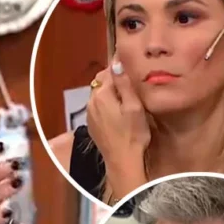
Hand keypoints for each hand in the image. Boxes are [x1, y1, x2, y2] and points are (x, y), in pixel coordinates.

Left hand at [86, 59, 150, 196]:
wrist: (122, 161)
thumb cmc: (132, 134)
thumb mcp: (134, 106)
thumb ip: (124, 83)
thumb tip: (116, 62)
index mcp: (101, 95)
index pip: (109, 71)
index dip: (121, 68)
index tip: (133, 68)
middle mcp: (91, 102)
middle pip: (102, 82)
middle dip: (115, 79)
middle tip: (132, 82)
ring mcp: (89, 114)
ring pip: (100, 94)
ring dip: (111, 92)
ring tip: (127, 96)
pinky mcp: (92, 124)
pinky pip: (98, 107)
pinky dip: (107, 104)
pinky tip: (118, 111)